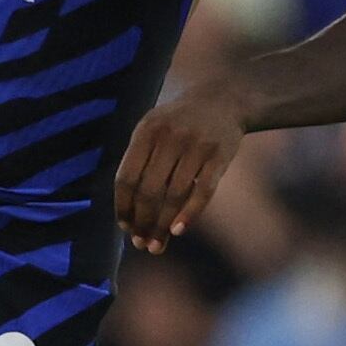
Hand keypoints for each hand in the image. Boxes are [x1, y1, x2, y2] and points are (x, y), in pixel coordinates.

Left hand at [115, 82, 248, 254]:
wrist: (222, 100)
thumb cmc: (177, 124)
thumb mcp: (151, 129)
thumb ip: (137, 161)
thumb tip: (125, 211)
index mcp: (146, 131)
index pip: (126, 177)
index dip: (123, 206)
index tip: (124, 227)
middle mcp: (170, 137)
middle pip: (149, 190)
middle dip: (143, 222)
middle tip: (141, 244)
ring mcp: (196, 145)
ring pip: (174, 195)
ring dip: (162, 225)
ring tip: (156, 246)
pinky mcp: (220, 155)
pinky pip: (203, 191)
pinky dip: (189, 213)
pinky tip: (177, 231)